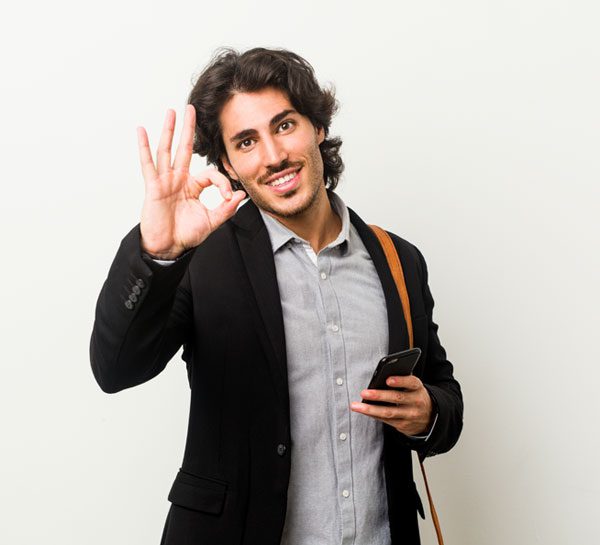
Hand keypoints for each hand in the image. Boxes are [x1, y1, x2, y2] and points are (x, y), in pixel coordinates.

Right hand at [137, 105, 245, 258]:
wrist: (168, 248)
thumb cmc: (185, 235)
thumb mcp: (211, 221)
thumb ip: (226, 209)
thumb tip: (241, 195)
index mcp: (192, 187)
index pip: (210, 174)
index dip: (223, 183)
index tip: (229, 197)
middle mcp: (178, 180)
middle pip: (184, 149)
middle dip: (188, 129)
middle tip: (191, 109)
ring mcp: (165, 181)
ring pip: (167, 151)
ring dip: (169, 131)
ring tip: (172, 112)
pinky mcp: (154, 187)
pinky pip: (148, 164)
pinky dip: (144, 147)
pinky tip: (142, 131)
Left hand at [350, 375, 433, 435]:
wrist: (430, 417)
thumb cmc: (414, 395)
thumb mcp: (413, 387)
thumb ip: (401, 381)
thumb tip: (380, 377)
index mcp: (418, 388)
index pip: (411, 383)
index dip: (400, 381)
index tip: (387, 379)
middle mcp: (416, 402)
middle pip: (396, 398)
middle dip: (379, 395)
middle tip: (364, 392)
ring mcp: (410, 415)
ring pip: (389, 412)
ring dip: (370, 409)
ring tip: (355, 405)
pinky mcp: (403, 425)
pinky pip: (385, 420)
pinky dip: (372, 414)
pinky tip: (362, 410)